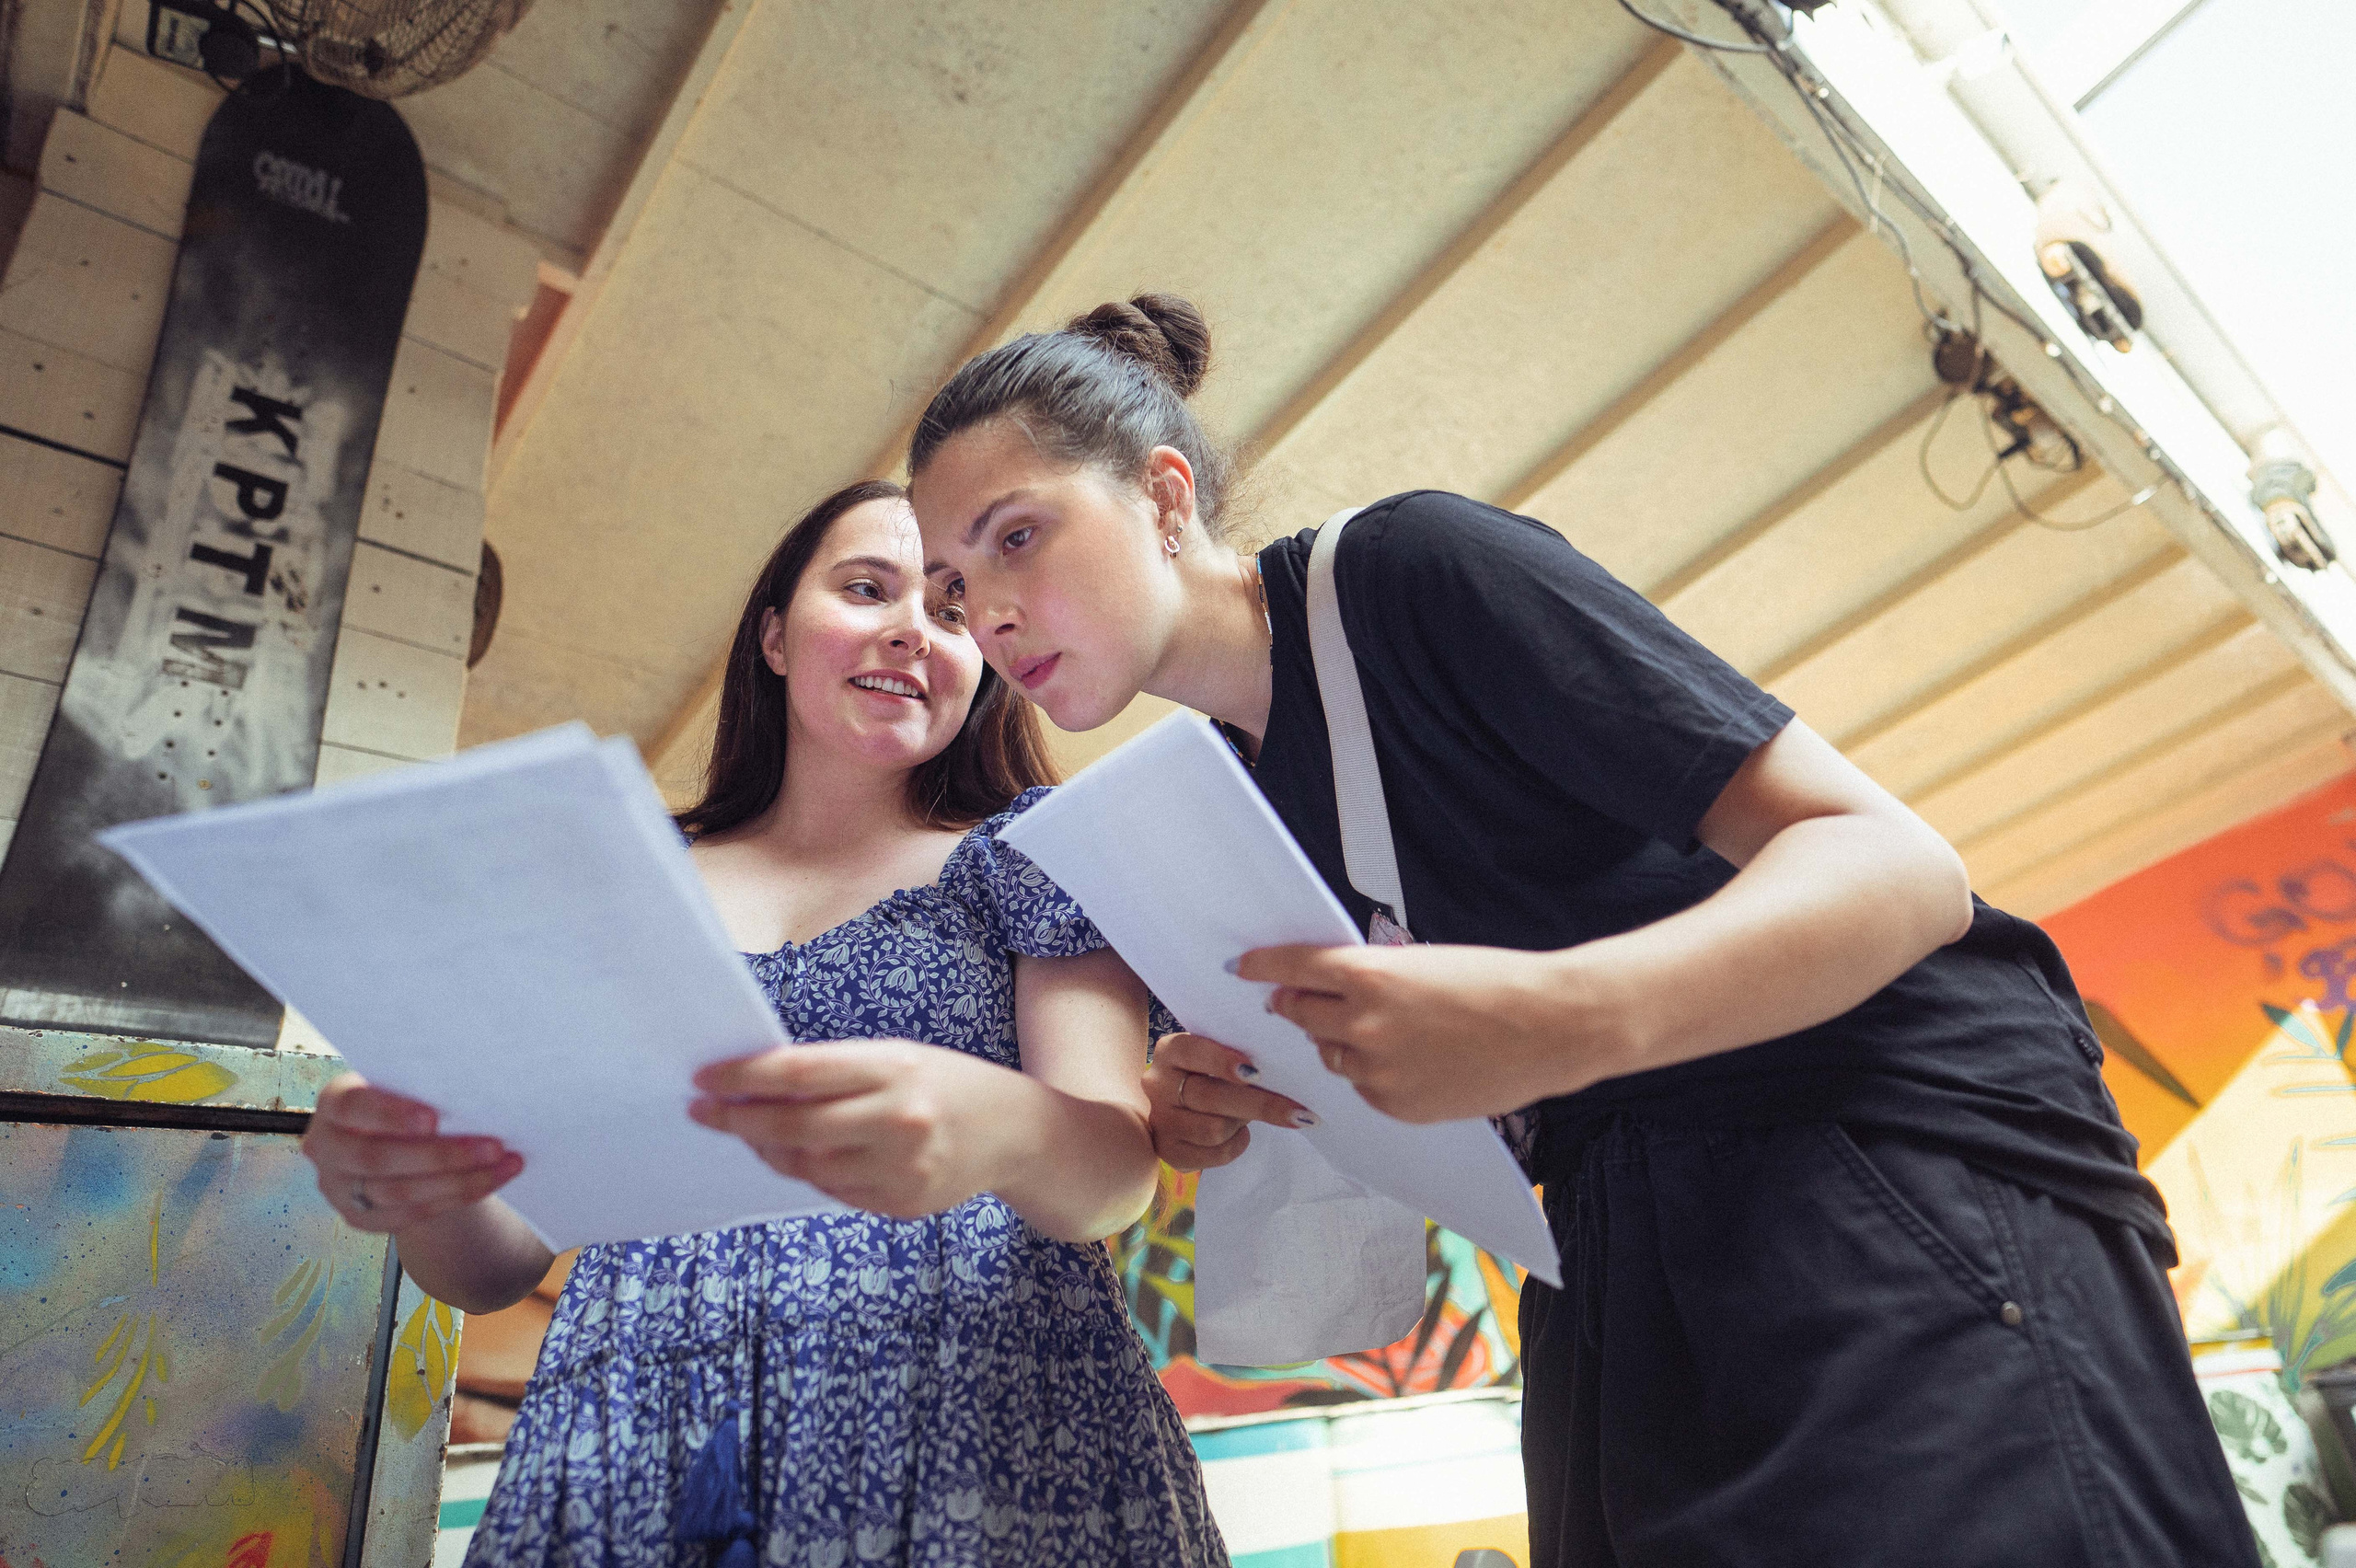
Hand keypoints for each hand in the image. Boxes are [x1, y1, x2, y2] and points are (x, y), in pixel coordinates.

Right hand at [301, 1073, 521, 1232]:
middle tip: (494, 1146)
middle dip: (440, 1155)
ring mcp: (339, 1187)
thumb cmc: (408, 1099)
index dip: (391, 1115)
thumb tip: (475, 1089)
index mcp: (333, 1102)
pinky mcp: (359, 1217)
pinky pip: (410, 1214)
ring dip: (460, 1180)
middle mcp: (325, 1146)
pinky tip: (491, 1181)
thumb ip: (421, 1088)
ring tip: (505, 1163)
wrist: (396, 1138)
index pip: (353, 1108)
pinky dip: (456, 1197)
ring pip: (398, 1192)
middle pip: (377, 1159)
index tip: (433, 1119)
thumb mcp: (404, 1085)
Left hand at [688, 1040, 1019, 1218]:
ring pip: (807, 1166)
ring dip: (768, 1149)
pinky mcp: (902, 1203)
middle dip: (740, 1120)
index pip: (801, 1071)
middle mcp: (900, 1119)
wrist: (1014, 1132)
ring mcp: (902, 1168)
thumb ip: (835, 1071)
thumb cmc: (943, 1083)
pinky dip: (809, 1171)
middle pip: (795, 1127)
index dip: (745, 1076)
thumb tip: (755, 1085)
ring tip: (753, 1132)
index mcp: (895, 1068)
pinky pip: (833, 1190)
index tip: (705, 1078)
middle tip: (706, 1112)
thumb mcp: (896, 1058)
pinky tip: (803, 1153)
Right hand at [1142, 1032, 1313, 1169]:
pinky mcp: (1168, 1150)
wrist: (1184, 1107)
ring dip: (1242, 1124)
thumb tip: (1284, 1074)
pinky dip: (1236, 1145)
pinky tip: (1241, 1134)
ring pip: (1214, 1129)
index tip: (1255, 1071)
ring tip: (1250, 1116)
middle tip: (1297, 1111)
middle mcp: (1157, 1083)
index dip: (1221, 1061)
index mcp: (1170, 1051)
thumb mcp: (1219, 1058)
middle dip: (1259, 1104)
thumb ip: (1240, 1060)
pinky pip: (1214, 1154)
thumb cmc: (1213, 1075)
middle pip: (1210, 1096)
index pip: (1190, 1050)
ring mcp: (1160, 1119)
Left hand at [1241, 942, 1625, 1122]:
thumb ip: (1371, 976)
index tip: (1243, 967)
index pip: (1293, 968)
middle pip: (1300, 1014)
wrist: (1550, 1027)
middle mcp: (1364, 1025)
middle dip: (1298, 1005)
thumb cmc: (1496, 984)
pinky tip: (1412, 1060)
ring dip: (1342, 1041)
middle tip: (1300, 1000)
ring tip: (1388, 1031)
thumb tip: (1330, 986)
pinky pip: (1362, 1088)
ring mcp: (1378, 1072)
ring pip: (1331, 1054)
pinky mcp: (1396, 1106)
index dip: (1263, 966)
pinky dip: (1373, 1074)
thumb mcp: (1422, 963)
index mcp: (1371, 976)